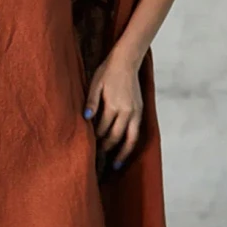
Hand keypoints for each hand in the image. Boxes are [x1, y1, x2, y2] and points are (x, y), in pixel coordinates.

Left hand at [83, 50, 144, 168]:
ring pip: (130, 138)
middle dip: (106, 148)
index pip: (102, 129)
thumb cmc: (107, 72)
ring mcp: (135, 112)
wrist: (126, 62)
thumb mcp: (95, 84)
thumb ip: (91, 102)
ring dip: (122, 153)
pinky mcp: (140, 111)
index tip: (87, 146)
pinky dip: (131, 143)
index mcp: (114, 105)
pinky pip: (136, 132)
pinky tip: (125, 150)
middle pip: (115, 136)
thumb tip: (86, 117)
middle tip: (97, 159)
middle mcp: (127, 111)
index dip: (95, 139)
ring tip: (115, 165)